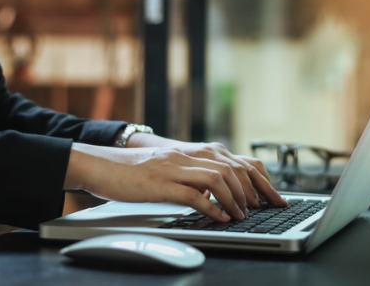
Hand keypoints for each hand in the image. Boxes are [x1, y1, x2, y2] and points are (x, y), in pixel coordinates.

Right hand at [126, 133, 287, 208]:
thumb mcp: (168, 169)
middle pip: (232, 168)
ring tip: (240, 215)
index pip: (234, 161)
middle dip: (252, 190)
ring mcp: (174, 168)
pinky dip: (211, 207)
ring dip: (234, 198)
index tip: (270, 196)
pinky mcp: (160, 184)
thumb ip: (190, 177)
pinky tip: (219, 217)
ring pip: (217, 178)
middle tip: (261, 208)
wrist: (99, 165)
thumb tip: (211, 194)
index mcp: (190, 153)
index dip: (256, 179)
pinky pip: (193, 195)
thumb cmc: (132, 171)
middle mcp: (186, 156)